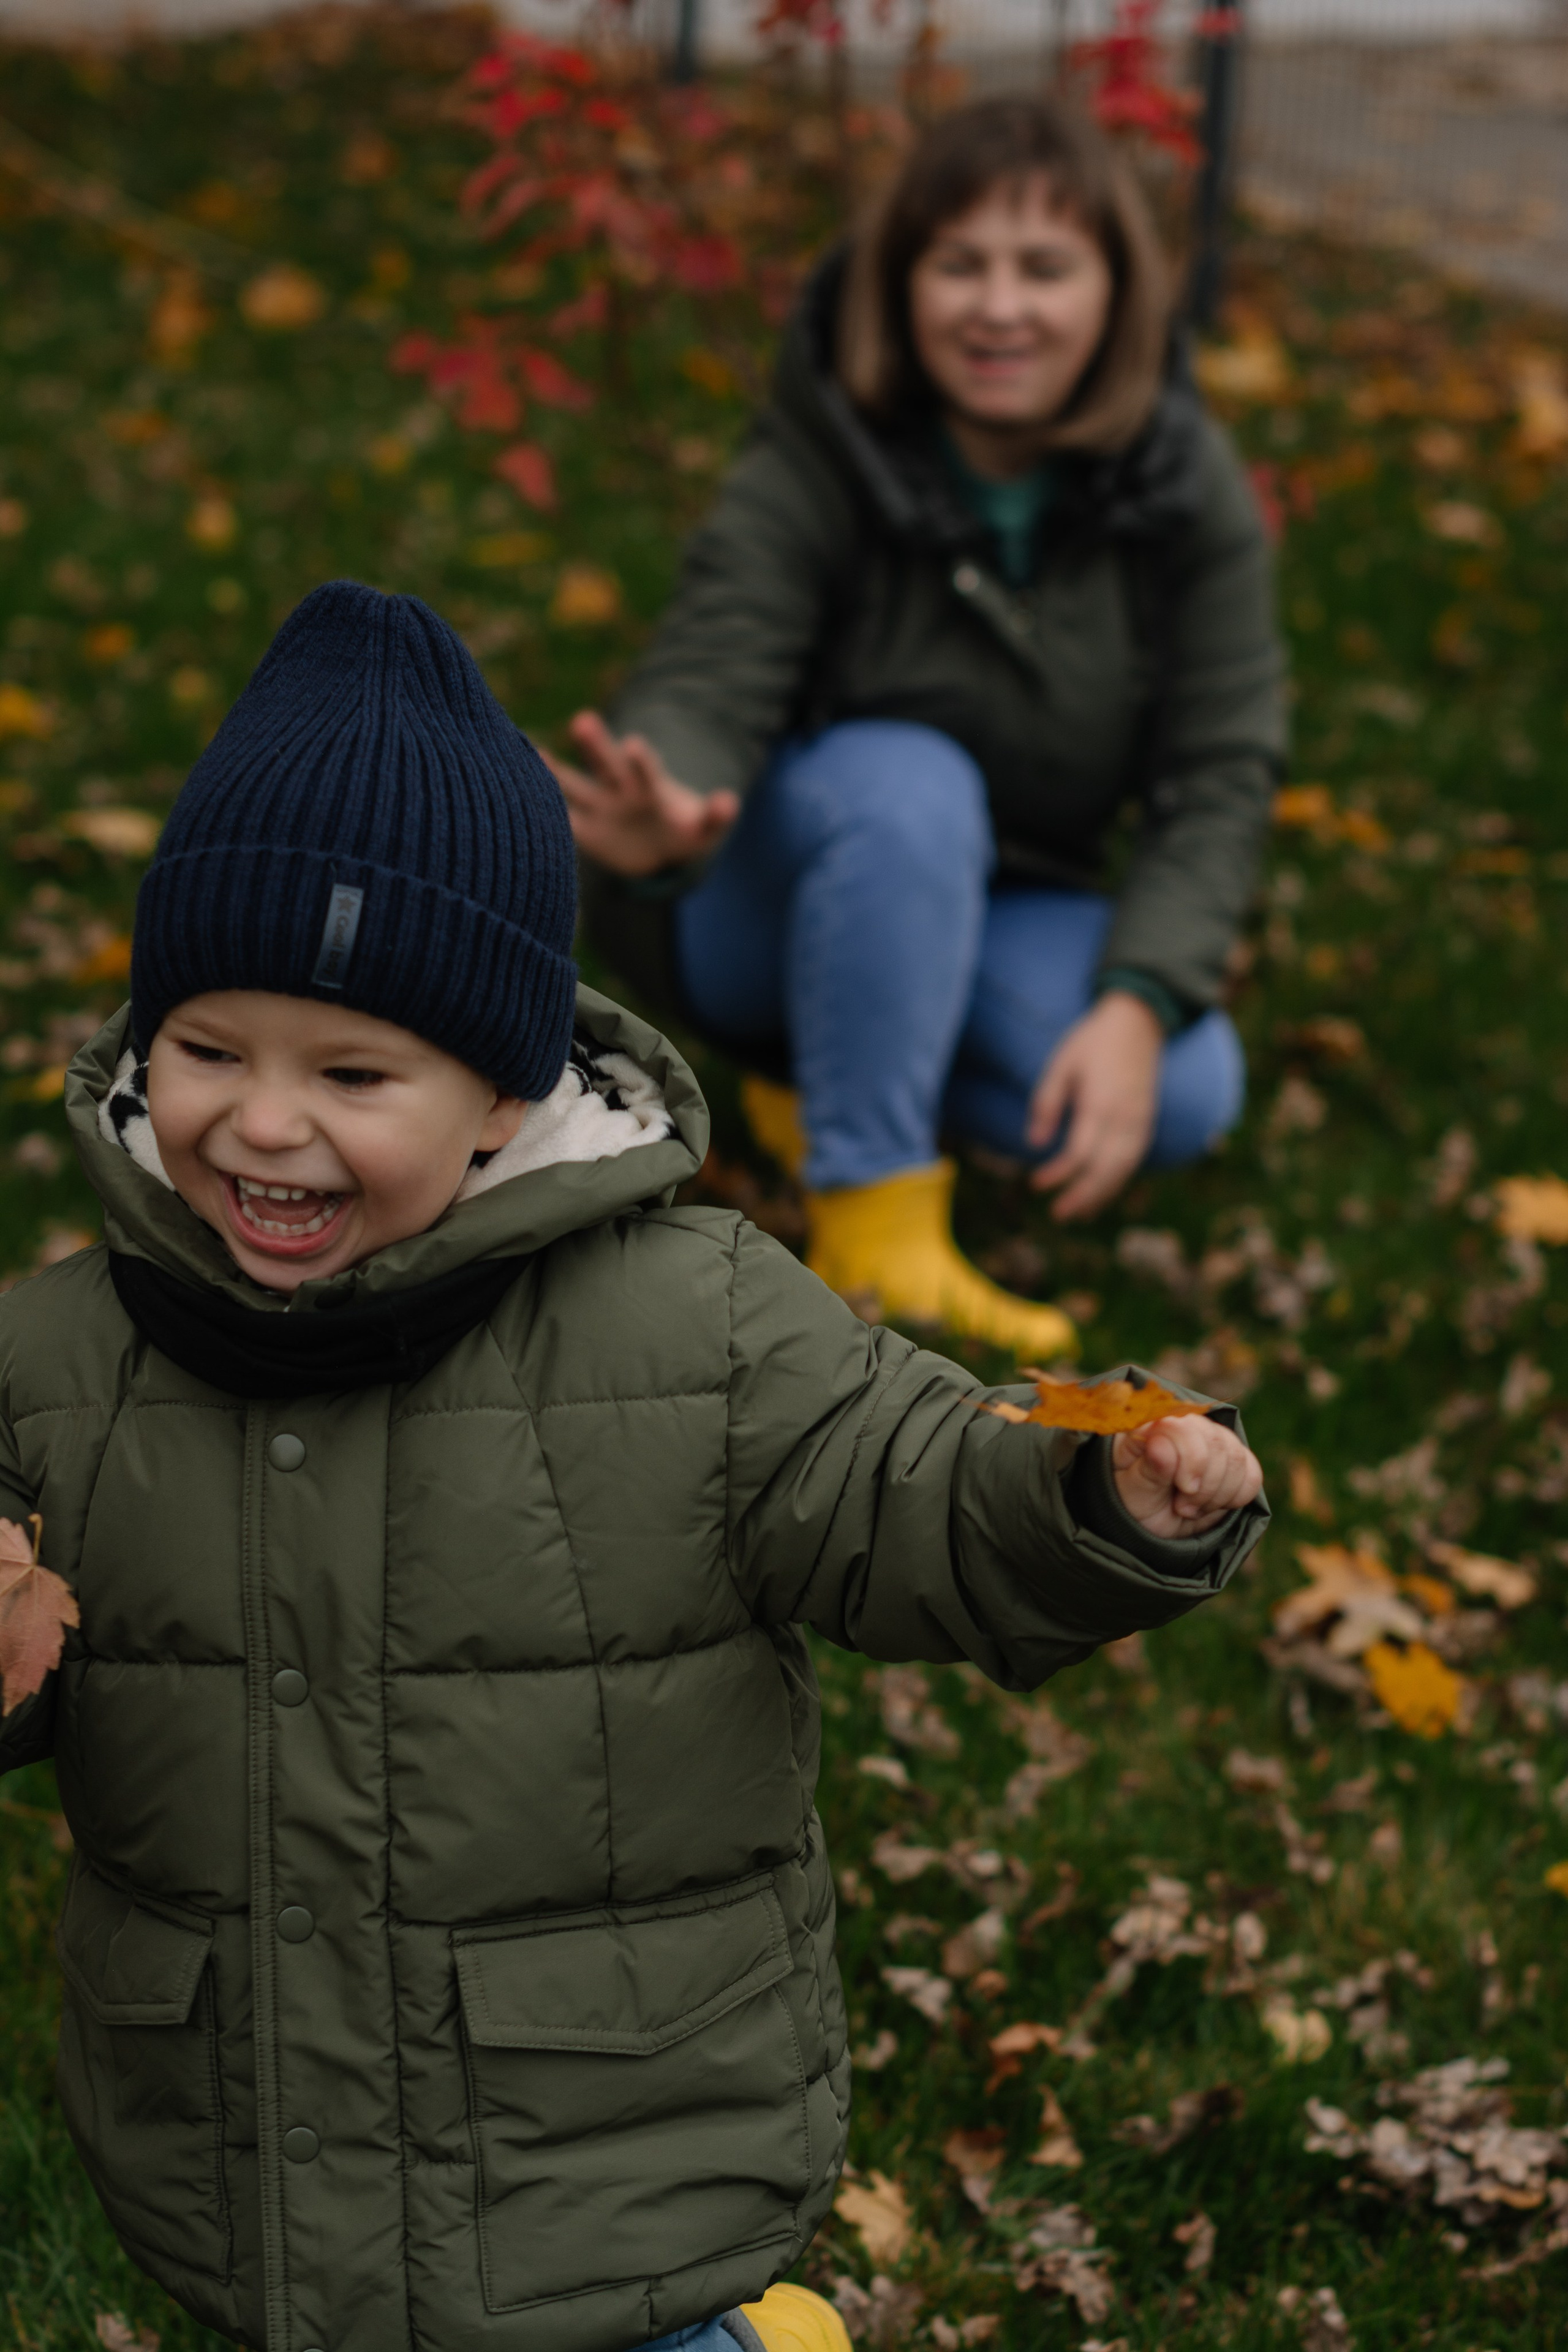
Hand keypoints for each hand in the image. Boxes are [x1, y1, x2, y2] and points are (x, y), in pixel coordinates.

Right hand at [547, 711, 738, 877]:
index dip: (641, 759)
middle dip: (596, 743)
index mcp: (651, 785)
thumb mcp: (705, 829)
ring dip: (554, 771)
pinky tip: (516, 797)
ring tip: (531, 752)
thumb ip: (716, 816)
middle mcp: (621, 788)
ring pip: (574, 785)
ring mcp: (599, 807)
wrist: (661, 850)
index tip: (633, 744)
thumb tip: (729, 800)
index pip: (645, 768)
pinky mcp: (585, 831)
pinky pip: (563, 821)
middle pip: (606, 762)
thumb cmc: (686, 832)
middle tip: (583, 721)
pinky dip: (544, 813)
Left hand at [1026, 991, 1162, 1220]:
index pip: (1080, 1154)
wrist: (1138, 1021)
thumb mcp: (1061, 1064)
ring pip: (1124, 1171)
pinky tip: (1102, 1193)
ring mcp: (1140, 1121)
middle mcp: (1124, 1118)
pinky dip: (1118, 1181)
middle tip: (1058, 1214)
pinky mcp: (1147, 1122)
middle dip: (1081, 1197)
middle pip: (1105, 1171)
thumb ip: (1046, 1104)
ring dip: (1101, 1196)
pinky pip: (1135, 1161)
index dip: (1058, 1174)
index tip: (1035, 1184)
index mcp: (1099, 1103)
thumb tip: (1035, 1143)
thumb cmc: (1092, 1042)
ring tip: (1079, 1214)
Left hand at [1111, 1414, 1261, 1540]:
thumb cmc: (1132, 1502)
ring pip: (1237, 1459)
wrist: (1148, 1525)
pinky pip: (1252, 1475)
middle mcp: (1187, 1426)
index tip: (1183, 1489)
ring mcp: (1212, 1442)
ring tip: (1190, 1509)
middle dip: (1205, 1485)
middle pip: (1218, 1443)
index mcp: (1154, 1425)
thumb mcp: (1132, 1491)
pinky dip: (1236, 1497)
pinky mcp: (1233, 1462)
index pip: (1185, 1427)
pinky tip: (1211, 1506)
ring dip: (1217, 1495)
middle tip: (1182, 1507)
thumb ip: (1148, 1468)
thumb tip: (1160, 1444)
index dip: (1193, 1460)